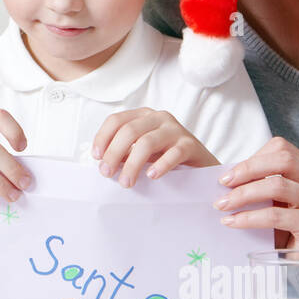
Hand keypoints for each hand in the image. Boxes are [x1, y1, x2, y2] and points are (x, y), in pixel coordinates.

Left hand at [91, 108, 219, 186]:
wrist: (201, 166)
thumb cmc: (166, 158)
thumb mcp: (142, 153)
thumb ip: (125, 153)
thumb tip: (103, 162)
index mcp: (143, 116)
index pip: (116, 120)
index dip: (102, 138)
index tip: (96, 158)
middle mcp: (159, 118)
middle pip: (129, 131)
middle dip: (114, 153)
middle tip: (107, 174)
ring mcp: (176, 130)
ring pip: (147, 142)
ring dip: (132, 164)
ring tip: (126, 182)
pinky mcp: (190, 144)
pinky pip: (173, 153)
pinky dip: (160, 165)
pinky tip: (152, 176)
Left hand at [213, 137, 298, 250]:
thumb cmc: (286, 229)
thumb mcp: (275, 200)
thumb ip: (260, 184)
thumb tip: (225, 177)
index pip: (282, 149)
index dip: (252, 160)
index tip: (228, 175)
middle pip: (283, 160)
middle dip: (248, 170)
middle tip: (223, 184)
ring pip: (278, 186)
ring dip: (244, 194)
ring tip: (223, 205)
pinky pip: (276, 215)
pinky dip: (249, 217)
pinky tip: (233, 222)